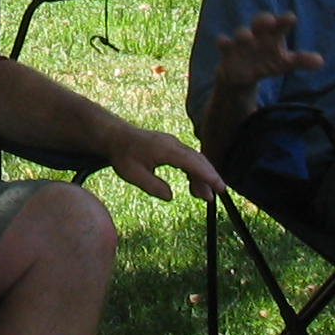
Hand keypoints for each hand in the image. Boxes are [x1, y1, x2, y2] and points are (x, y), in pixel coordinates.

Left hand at [100, 121, 223, 200]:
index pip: (192, 162)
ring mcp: (173, 144)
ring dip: (202, 176)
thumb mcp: (133, 175)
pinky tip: (194, 185)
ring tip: (204, 196)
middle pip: (198, 160)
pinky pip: (188, 158)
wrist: (116, 137)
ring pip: (195, 159)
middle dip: (210, 177)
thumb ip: (153, 186)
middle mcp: (173, 144)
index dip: (208, 175)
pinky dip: (194, 171)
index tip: (219, 187)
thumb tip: (170, 196)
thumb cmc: (123, 156)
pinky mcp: (171, 146)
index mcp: (166, 150)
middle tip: (217, 194)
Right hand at [213, 11, 322, 93]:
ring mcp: (242, 42)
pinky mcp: (228, 52)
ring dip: (243, 34)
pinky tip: (223, 41)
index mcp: (273, 35)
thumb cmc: (267, 62)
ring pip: (241, 33)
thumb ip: (301, 60)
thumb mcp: (285, 63)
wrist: (242, 74)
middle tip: (268, 20)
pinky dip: (223, 43)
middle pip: (260, 22)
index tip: (290, 18)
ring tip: (246, 37)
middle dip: (263, 20)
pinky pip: (224, 45)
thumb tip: (321, 62)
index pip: (280, 25)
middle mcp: (258, 35)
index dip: (284, 20)